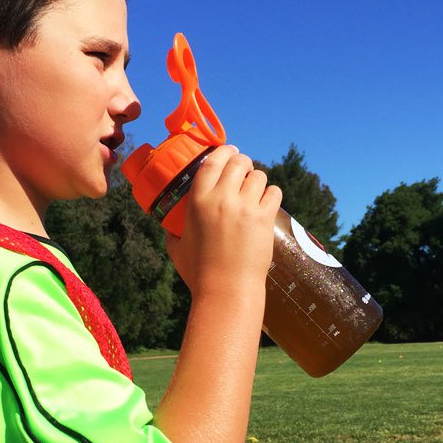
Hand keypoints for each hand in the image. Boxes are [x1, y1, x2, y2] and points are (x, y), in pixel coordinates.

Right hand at [165, 145, 281, 295]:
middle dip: (242, 163)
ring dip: (257, 180)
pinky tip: (267, 202)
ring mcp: (245, 207)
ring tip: (255, 190)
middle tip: (243, 171)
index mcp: (198, 200)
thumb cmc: (198, 272)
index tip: (229, 151)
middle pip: (238, 162)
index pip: (212, 161)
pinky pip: (274, 193)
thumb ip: (173, 231)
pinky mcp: (264, 219)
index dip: (223, 151)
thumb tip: (169, 228)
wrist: (226, 290)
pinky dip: (271, 195)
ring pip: (258, 176)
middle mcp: (222, 198)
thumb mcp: (177, 247)